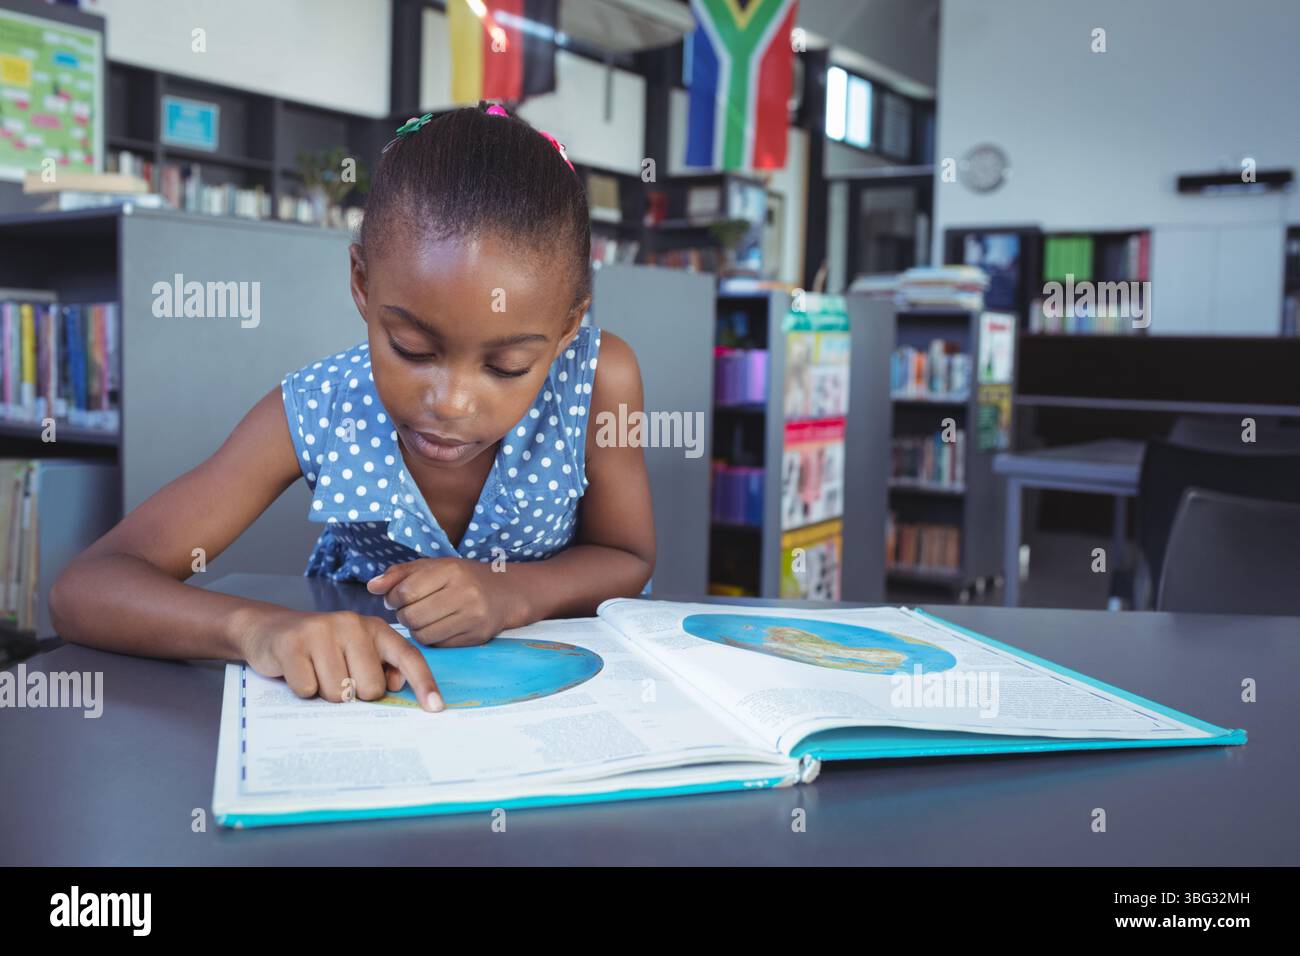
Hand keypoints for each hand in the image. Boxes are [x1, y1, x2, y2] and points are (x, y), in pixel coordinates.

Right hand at [241, 607, 443, 710]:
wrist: (269, 630)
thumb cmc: (321, 648)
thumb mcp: (356, 651)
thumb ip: (381, 666)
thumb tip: (396, 684)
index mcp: (375, 628)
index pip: (408, 657)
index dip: (424, 684)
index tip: (436, 708)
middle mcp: (353, 624)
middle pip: (371, 688)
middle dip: (354, 694)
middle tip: (336, 676)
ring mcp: (322, 631)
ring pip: (339, 694)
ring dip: (325, 693)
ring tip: (315, 671)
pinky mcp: (294, 644)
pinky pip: (308, 690)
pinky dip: (302, 690)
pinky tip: (297, 671)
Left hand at [366, 557, 519, 646]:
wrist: (505, 593)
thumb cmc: (462, 577)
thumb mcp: (432, 567)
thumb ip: (399, 574)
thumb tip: (372, 587)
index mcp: (450, 570)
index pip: (405, 591)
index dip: (393, 598)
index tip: (397, 597)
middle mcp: (464, 592)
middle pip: (412, 616)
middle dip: (404, 615)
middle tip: (410, 609)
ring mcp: (472, 616)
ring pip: (423, 634)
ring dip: (416, 629)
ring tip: (424, 617)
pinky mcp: (476, 636)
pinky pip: (439, 645)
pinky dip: (432, 638)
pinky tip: (439, 626)